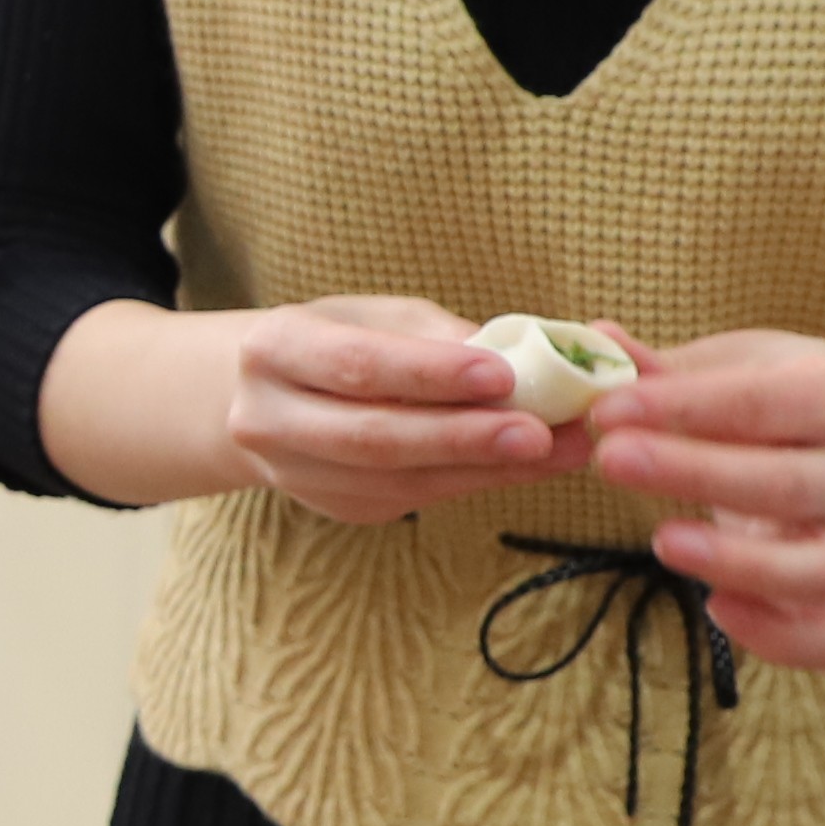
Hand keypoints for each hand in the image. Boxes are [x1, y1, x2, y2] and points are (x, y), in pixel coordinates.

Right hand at [215, 296, 571, 524]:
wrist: (269, 399)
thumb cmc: (337, 341)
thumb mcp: (374, 317)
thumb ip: (439, 336)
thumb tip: (530, 354)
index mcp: (274, 348)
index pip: (357, 365)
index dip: (430, 373)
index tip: (504, 373)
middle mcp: (268, 418)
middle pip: (375, 437)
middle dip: (465, 437)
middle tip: (539, 432)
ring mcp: (298, 475)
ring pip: (399, 481)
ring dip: (486, 468)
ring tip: (556, 450)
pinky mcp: (338, 508)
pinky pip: (415, 498)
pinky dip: (476, 480)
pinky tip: (525, 464)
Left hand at [575, 330, 824, 668]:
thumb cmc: (778, 387)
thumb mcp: (735, 361)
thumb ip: (666, 368)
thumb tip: (596, 341)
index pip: (759, 402)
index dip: (680, 407)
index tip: (608, 409)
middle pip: (784, 484)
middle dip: (692, 474)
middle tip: (611, 460)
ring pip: (813, 568)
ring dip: (736, 563)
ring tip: (660, 543)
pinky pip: (824, 636)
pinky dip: (776, 636)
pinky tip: (714, 609)